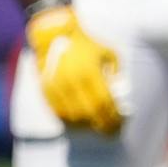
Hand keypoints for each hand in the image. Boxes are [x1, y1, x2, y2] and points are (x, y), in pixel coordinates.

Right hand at [25, 3, 126, 134]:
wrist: (55, 35)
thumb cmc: (86, 44)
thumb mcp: (108, 54)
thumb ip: (116, 73)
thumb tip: (120, 95)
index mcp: (90, 72)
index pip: (104, 103)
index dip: (113, 117)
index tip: (121, 123)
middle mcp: (72, 81)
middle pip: (90, 113)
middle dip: (103, 125)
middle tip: (112, 131)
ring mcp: (57, 87)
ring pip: (73, 117)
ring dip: (87, 126)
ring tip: (96, 127)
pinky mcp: (47, 89)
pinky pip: (59, 112)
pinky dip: (71, 122)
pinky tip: (80, 123)